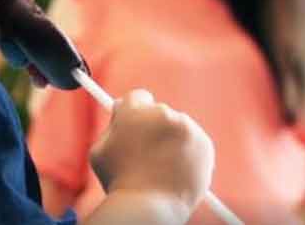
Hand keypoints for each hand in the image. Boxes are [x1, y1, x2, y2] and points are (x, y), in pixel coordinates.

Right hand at [90, 90, 214, 215]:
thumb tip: (121, 109)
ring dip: (171, 139)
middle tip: (147, 151)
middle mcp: (162, 113)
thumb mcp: (100, 150)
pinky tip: (177, 169)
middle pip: (158, 111)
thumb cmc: (119, 182)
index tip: (136, 123)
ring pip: (178, 127)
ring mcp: (186, 127)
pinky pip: (194, 141)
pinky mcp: (204, 143)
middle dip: (153, 127)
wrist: (148, 207)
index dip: (135, 111)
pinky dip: (189, 152)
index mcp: (134, 111)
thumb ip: (111, 126)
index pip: (138, 97)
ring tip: (162, 166)